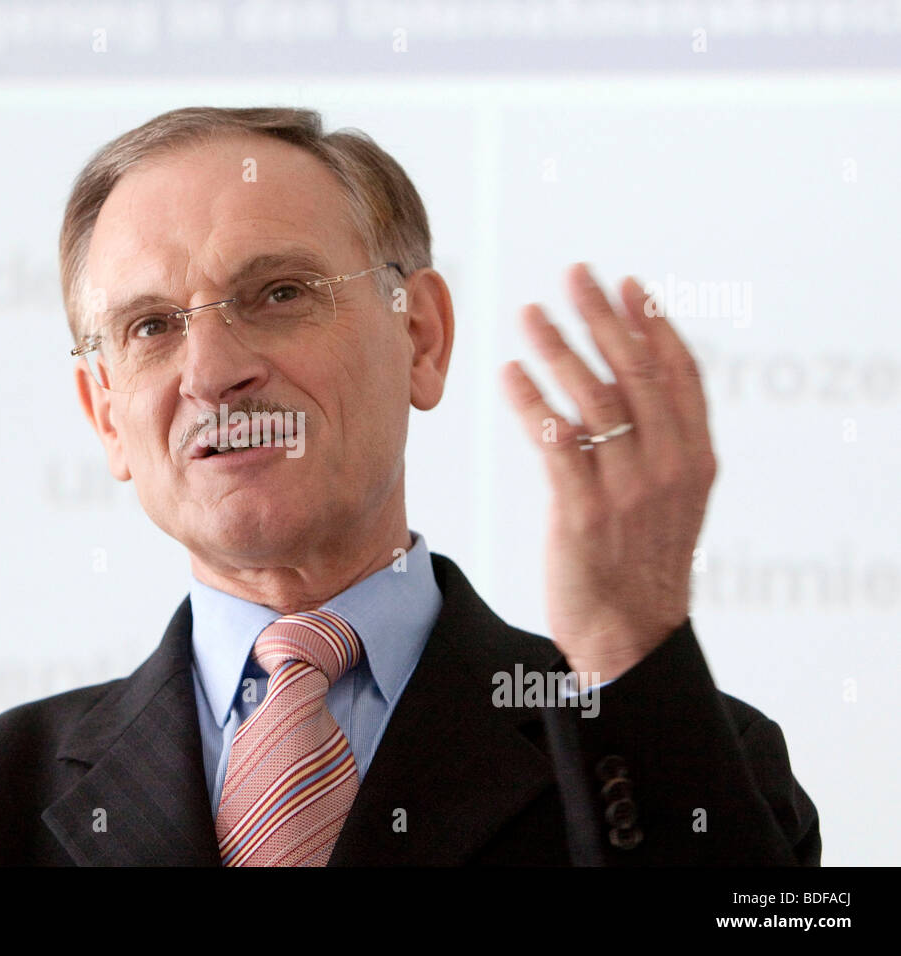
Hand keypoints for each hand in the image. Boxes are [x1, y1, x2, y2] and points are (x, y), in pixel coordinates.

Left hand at [501, 263, 716, 680]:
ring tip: (530, 313)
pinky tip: (512, 373)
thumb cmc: (640, 558)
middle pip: (636, 372)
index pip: (679, 374)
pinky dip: (532, 402)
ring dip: (560, 348)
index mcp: (695, 458)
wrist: (627, 632)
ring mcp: (627, 489)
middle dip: (604, 317)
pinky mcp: (583, 512)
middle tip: (575, 275)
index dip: (652, 323)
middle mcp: (668, 467)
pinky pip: (556, 443)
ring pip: (593, 398)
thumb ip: (658, 441)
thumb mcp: (670, 496)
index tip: (627, 283)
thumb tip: (629, 379)